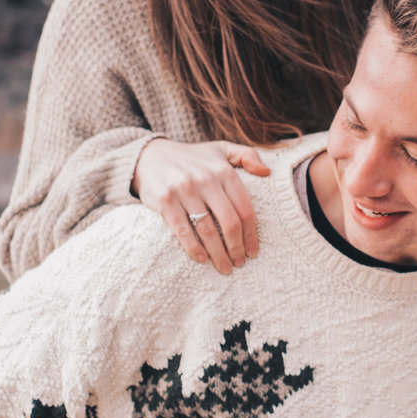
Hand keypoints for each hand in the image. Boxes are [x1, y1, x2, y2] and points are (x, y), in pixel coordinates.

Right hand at [133, 138, 268, 273]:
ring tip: (224, 268)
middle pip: (229, 221)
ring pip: (207, 229)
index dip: (251, 234)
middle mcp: (206, 179)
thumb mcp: (221, 149)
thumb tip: (266, 173)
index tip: (253, 251)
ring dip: (218, 253)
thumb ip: (247, 156)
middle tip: (239, 263)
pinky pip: (182, 230)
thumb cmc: (192, 158)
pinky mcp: (165, 201)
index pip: (245, 208)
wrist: (149, 155)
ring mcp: (184, 190)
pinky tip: (202, 260)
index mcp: (223, 170)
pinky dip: (193, 248)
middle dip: (237, 247)